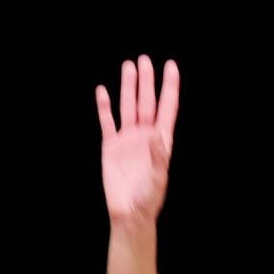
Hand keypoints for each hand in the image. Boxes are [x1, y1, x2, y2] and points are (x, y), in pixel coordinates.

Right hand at [96, 56, 179, 225]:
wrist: (129, 214)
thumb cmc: (149, 199)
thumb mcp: (158, 179)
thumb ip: (159, 157)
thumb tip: (157, 134)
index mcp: (161, 142)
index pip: (167, 108)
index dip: (170, 87)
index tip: (171, 66)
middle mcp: (144, 136)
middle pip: (147, 102)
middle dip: (147, 81)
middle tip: (145, 60)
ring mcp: (127, 139)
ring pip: (128, 106)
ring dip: (128, 87)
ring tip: (128, 66)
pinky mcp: (110, 146)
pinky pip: (107, 122)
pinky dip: (104, 107)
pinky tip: (103, 91)